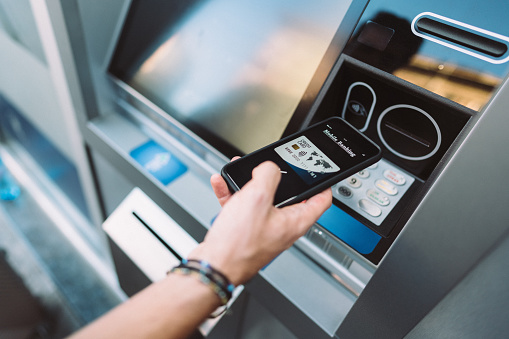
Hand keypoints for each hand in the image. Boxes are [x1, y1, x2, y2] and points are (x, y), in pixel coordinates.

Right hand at [189, 161, 331, 285]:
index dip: (322, 183)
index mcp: (294, 222)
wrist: (213, 266)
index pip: (321, 200)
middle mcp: (281, 227)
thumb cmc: (238, 245)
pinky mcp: (244, 231)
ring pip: (260, 198)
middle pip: (287, 195)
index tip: (319, 171)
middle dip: (275, 177)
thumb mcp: (257, 198)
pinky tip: (221, 184)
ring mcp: (262, 229)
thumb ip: (268, 175)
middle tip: (269, 166)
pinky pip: (241, 206)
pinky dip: (233, 193)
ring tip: (239, 170)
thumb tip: (268, 168)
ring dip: (249, 182)